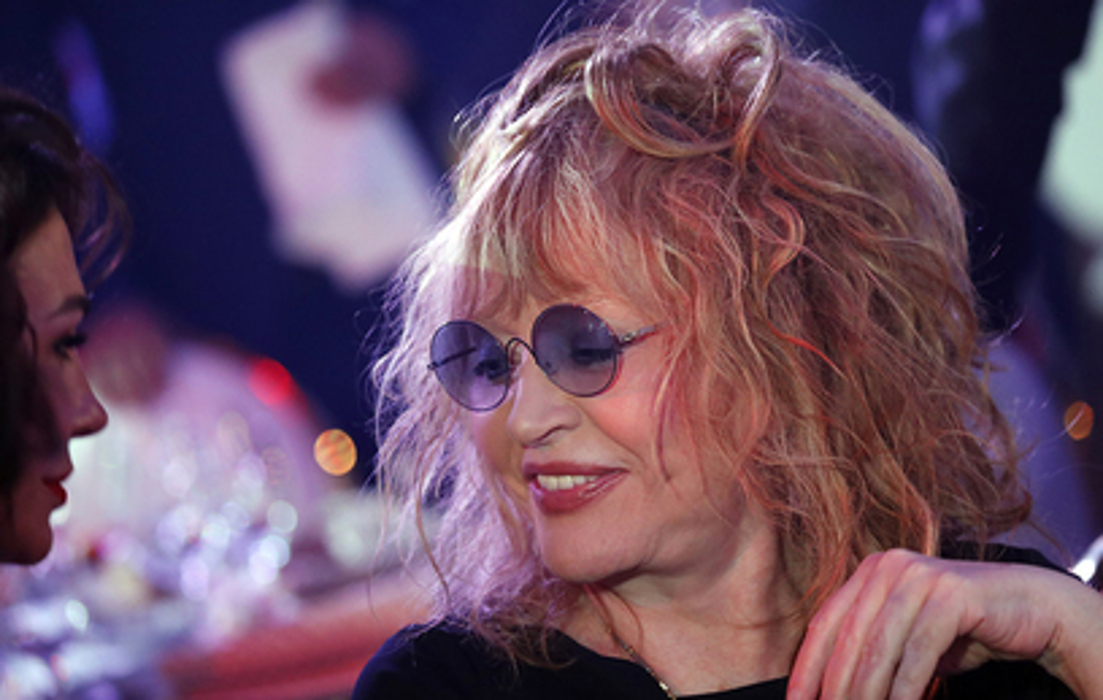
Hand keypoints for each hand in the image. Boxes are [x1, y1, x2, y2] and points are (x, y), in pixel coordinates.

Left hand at [787, 548, 1102, 698]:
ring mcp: (919, 575)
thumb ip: (872, 652)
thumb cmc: (964, 629)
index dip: (806, 668)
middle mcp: (888, 565)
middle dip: (836, 688)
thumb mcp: (908, 638)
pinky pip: (917, 652)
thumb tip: (830, 690)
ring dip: (867, 694)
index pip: (825, 624)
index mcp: (869, 572)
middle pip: (847, 639)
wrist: (1035, 608)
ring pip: (878, 648)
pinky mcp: (951, 593)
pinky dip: (905, 690)